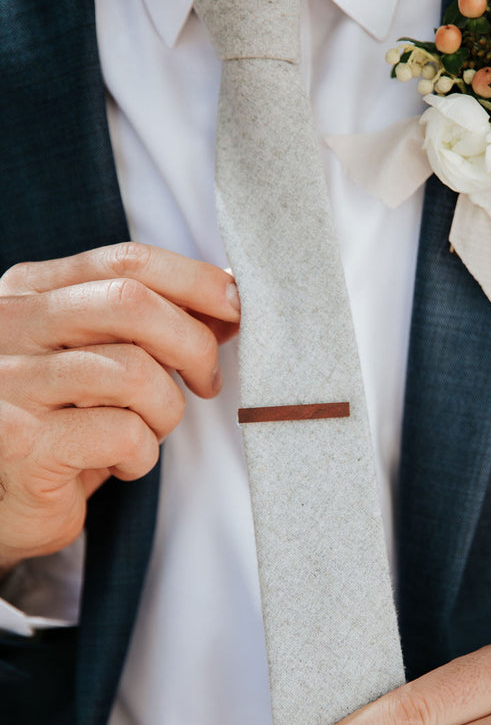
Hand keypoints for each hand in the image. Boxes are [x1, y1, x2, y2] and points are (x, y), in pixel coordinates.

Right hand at [0, 242, 239, 571]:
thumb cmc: (56, 426)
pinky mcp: (24, 442)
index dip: (195, 280)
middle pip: (133, 304)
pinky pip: (123, 433)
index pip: (127, 261)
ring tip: (148, 432)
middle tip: (206, 381)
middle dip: (193, 343)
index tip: (234, 307)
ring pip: (134, 372)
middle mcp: (12, 326)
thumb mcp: (93, 358)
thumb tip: (227, 301)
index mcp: (30, 292)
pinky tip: (121, 463)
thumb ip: (145, 324)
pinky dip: (143, 454)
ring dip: (166, 410)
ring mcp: (12, 382)